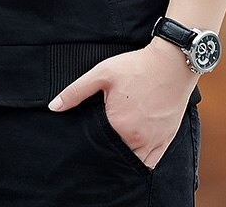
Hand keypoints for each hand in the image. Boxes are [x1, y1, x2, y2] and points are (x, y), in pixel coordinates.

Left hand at [47, 37, 198, 168]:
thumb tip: (54, 107)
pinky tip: (132, 154)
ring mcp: (153, 142)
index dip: (88, 142)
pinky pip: (151, 163)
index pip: (96, 144)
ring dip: (122, 158)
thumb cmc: (136, 66)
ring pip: (133, 162)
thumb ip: (76, 91)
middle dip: (104, 151)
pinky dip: (141, 162)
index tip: (83, 138)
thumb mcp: (102, 73)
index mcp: (118, 125)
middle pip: (114, 155)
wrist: (171, 63)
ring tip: (113, 147)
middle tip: (97, 143)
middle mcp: (136, 139)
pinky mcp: (166, 140)